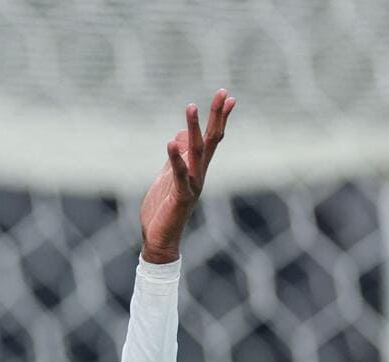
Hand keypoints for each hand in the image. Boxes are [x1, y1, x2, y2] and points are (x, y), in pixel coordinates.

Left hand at [139, 89, 235, 263]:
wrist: (161, 241)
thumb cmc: (163, 210)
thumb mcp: (167, 177)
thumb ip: (175, 158)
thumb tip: (179, 137)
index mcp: (197, 169)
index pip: (212, 139)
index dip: (219, 119)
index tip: (228, 97)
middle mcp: (199, 175)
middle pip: (211, 140)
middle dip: (216, 116)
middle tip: (222, 92)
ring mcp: (192, 185)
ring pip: (197, 153)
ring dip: (194, 129)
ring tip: (191, 106)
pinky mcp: (180, 196)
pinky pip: (179, 175)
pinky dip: (176, 159)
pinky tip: (171, 143)